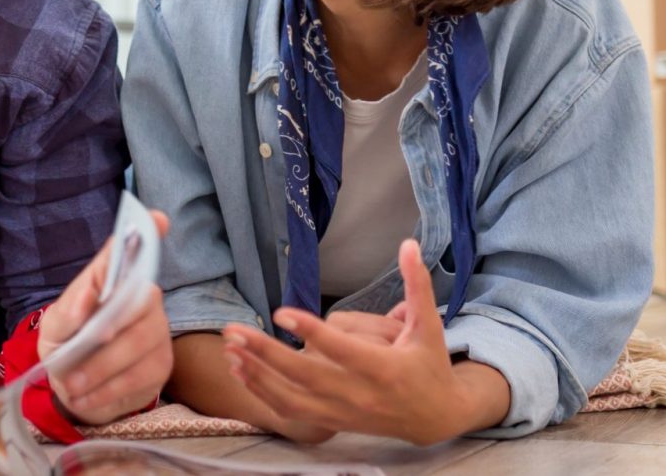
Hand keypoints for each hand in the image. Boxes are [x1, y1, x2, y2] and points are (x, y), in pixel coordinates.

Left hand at [38, 210, 174, 424]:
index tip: (157, 219)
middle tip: (71, 360)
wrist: (73, 391)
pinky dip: (109, 389)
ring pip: (140, 342)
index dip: (146, 234)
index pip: (129, 253)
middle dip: (104, 334)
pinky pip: (141, 374)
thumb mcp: (53, 331)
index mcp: (111, 282)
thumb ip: (67, 312)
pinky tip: (86, 396)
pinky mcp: (161, 363)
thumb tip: (88, 295)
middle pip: (139, 303)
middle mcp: (141, 299)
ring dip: (100, 369)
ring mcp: (156, 331)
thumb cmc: (65, 348)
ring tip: (71, 386)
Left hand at [219, 239, 506, 444]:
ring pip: (291, 398)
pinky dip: (264, 393)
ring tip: (230, 350)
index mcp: (384, 368)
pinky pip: (291, 412)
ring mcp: (343, 412)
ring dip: (257, 375)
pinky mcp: (333, 422)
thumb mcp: (429, 326)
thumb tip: (408, 244)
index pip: (342, 350)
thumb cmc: (429, 365)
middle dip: (266, 353)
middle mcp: (360, 394)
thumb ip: (418, 285)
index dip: (311, 332)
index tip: (280, 312)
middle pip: (305, 375)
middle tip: (233, 331)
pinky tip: (243, 372)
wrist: (435, 417)